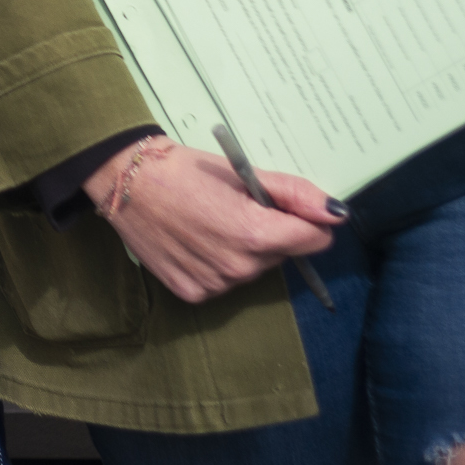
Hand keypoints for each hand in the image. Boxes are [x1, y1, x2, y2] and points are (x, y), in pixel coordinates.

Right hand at [84, 140, 336, 304]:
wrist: (127, 182)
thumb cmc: (185, 170)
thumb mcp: (242, 172)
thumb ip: (294, 193)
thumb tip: (337, 215)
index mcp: (255, 233)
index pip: (314, 240)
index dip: (305, 220)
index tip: (283, 205)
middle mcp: (239, 267)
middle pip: (281, 255)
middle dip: (270, 233)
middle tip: (234, 207)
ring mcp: (215, 285)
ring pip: (252, 269)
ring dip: (243, 250)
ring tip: (210, 222)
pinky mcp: (193, 294)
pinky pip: (224, 281)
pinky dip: (217, 263)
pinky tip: (195, 241)